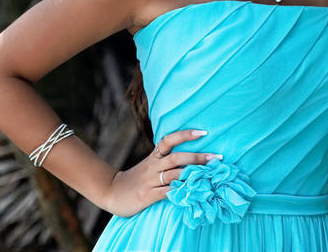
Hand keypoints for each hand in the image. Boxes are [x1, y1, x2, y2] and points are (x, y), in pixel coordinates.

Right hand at [100, 129, 221, 215]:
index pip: (169, 140)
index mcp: (154, 157)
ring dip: (193, 174)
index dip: (185, 134)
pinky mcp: (148, 196)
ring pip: (174, 175)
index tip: (204, 132)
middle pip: (177, 158)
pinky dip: (181, 192)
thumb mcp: (149, 165)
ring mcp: (150, 181)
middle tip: (217, 157)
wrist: (111, 192)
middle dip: (198, 157)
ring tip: (211, 176)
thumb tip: (190, 158)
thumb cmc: (135, 179)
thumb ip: (165, 161)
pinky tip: (194, 193)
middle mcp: (153, 166)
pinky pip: (167, 193)